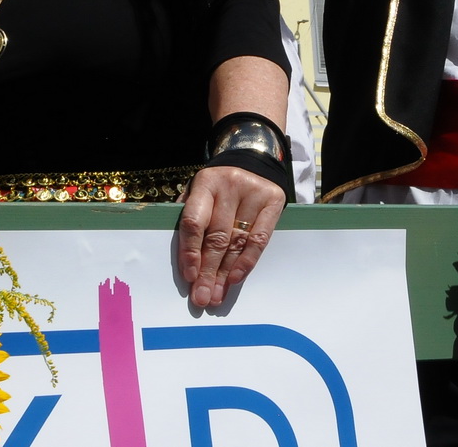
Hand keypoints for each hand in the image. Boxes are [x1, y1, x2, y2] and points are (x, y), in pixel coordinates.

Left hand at [177, 165, 286, 307]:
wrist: (253, 159)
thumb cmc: (218, 186)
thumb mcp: (198, 192)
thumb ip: (190, 218)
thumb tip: (184, 261)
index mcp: (205, 183)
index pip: (194, 221)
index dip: (190, 251)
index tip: (189, 277)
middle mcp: (229, 186)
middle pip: (216, 236)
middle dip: (208, 271)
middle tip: (202, 297)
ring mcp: (253, 192)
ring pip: (237, 241)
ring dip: (225, 273)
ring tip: (217, 295)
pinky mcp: (274, 200)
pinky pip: (259, 239)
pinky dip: (246, 262)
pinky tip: (235, 279)